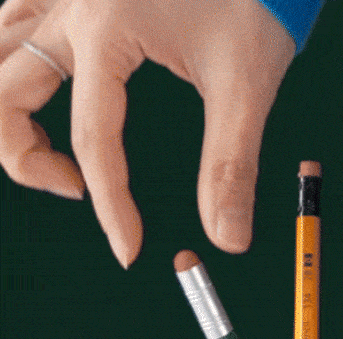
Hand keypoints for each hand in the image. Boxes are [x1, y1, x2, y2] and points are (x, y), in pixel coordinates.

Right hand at [0, 0, 295, 267]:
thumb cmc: (256, 4)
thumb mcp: (246, 83)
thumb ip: (232, 164)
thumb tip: (229, 239)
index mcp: (110, 27)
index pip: (94, 139)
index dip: (112, 206)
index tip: (129, 249)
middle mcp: (70, 2)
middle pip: (1, 95)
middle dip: (25, 157)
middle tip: (77, 189)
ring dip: (9, 110)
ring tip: (57, 152)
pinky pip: (11, 21)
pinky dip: (13, 61)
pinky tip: (43, 85)